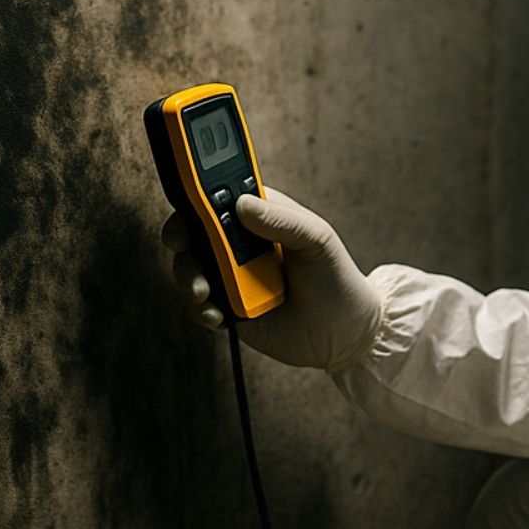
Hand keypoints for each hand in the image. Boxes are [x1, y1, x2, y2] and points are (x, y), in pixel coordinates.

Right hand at [159, 187, 382, 371]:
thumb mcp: (318, 239)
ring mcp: (232, 276)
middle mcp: (240, 244)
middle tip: (184, 246)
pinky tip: (219, 315)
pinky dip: (202, 309)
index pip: (219, 197)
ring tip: (205, 292)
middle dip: (183, 237)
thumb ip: (282, 220)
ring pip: (190, 267)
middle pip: (194, 231)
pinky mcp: (229, 308)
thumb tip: (243, 204)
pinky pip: (201, 305)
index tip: (189, 201)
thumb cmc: (336, 277)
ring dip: (190, 277)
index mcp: (260, 215)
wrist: (345, 332)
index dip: (197, 195)